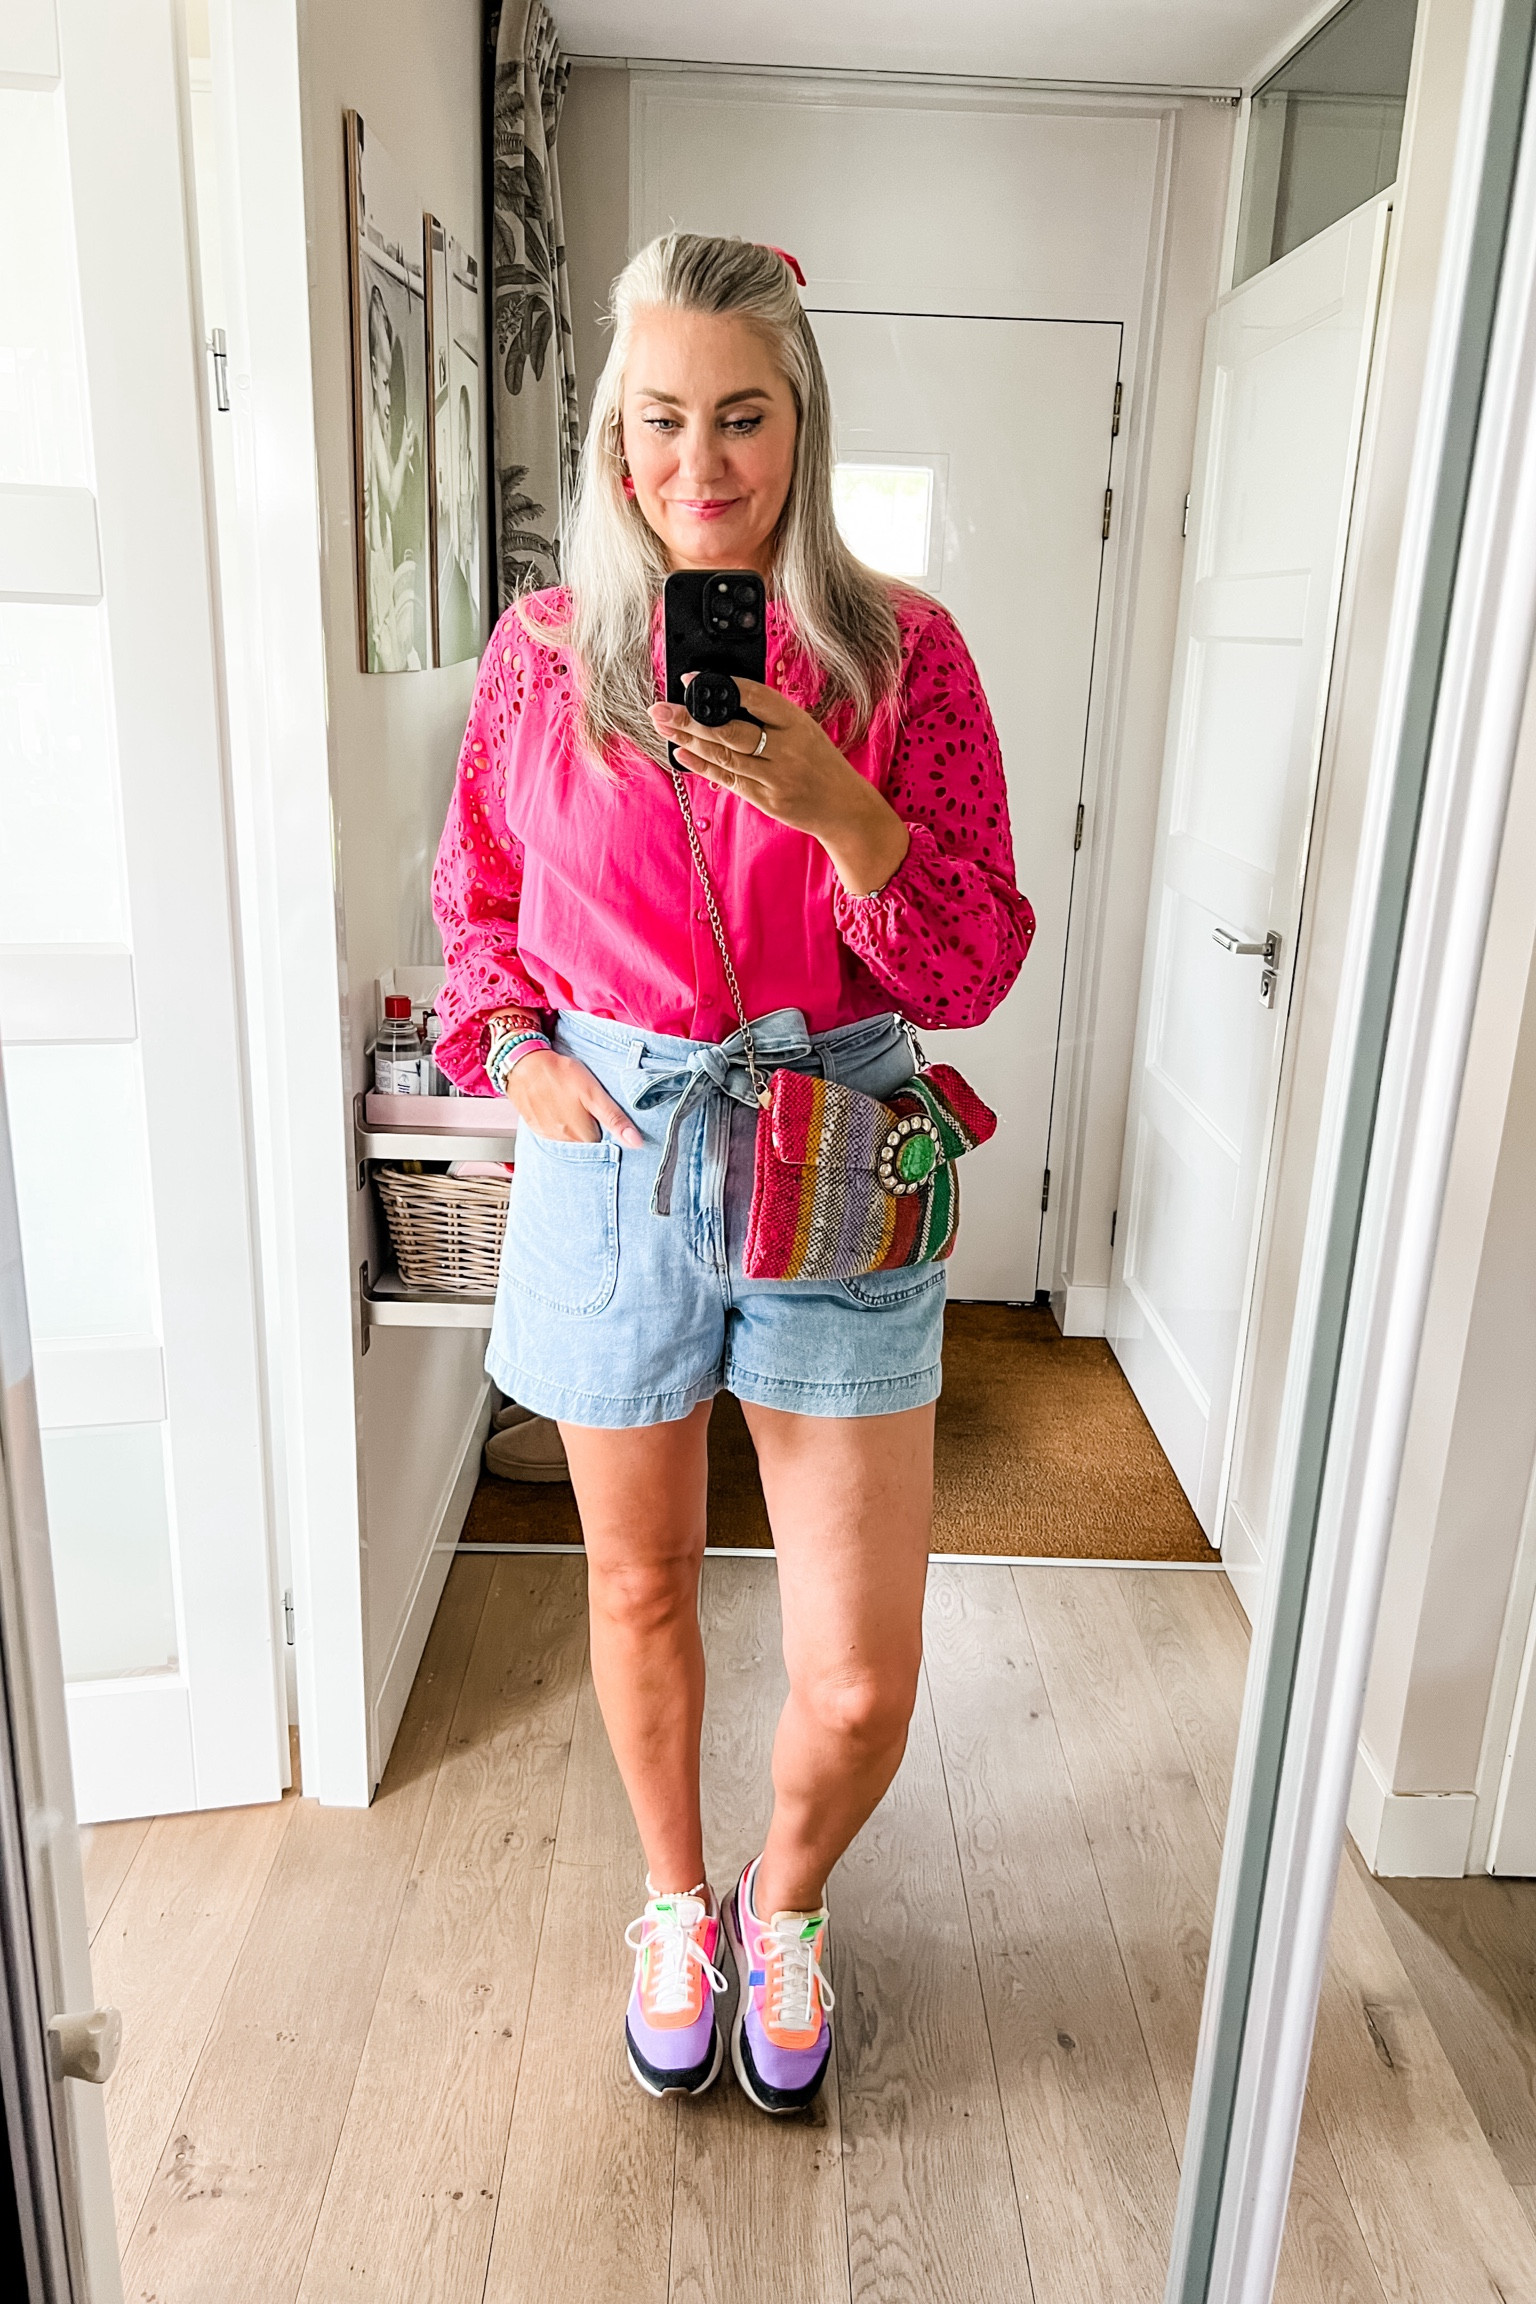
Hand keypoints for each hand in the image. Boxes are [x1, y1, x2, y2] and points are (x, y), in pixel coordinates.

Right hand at [500, 1049, 642, 1146]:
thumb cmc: (559, 1073)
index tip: (607, 1117)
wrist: (523, 1063)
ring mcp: (548, 1136)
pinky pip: (555, 1135)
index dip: (609, 1130)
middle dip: (593, 1129)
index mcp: (582, 1134)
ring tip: (574, 1106)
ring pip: (572, 1140)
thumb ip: (614, 1118)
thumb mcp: (593, 1093)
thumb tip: (636, 1142)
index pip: (605, 1145)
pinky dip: (560, 1125)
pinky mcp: (537, 1129)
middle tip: (590, 1107)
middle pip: (588, 1144)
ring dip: (576, 1127)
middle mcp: (564, 1141)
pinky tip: (560, 1109)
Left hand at [649, 678, 909, 897]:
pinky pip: (728, 779)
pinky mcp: (766, 799)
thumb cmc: (820, 763)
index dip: (720, 686)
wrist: (845, 808)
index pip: (754, 697)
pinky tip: (682, 753)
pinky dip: (702, 766)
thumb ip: (768, 718)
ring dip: (689, 740)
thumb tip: (720, 701)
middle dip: (690, 718)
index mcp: (797, 723)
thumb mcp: (804, 731)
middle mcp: (787, 749)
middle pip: (730, 730)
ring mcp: (776, 777)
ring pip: (724, 756)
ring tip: (664, 727)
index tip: (690, 679)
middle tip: (660, 709)